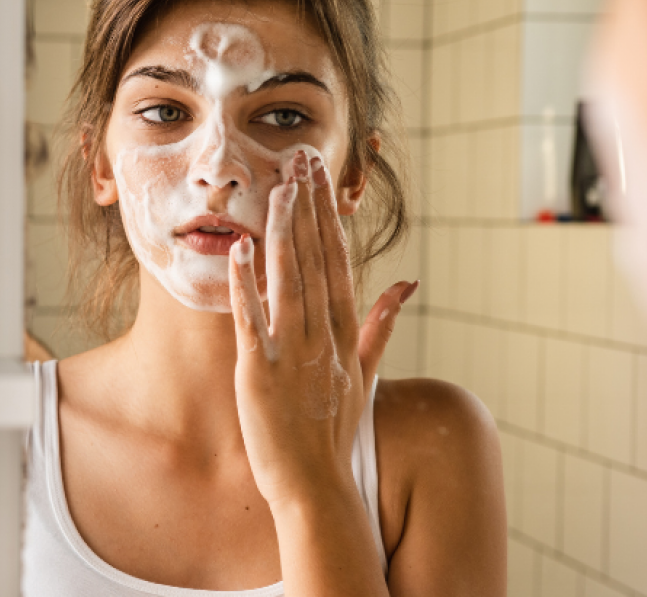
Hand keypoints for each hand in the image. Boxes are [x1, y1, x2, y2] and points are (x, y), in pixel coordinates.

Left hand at [228, 149, 418, 507]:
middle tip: (299, 160)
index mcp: (344, 334)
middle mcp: (322, 337)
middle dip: (306, 208)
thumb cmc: (335, 432)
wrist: (317, 487)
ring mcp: (293, 354)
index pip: (337, 262)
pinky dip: (247, 285)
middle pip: (315, 261)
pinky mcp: (261, 373)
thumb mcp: (366, 374)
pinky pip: (253, 321)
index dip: (327, 218)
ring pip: (289, 281)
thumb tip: (407, 282)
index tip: (320, 179)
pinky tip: (239, 249)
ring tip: (277, 188)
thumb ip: (382, 325)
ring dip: (283, 232)